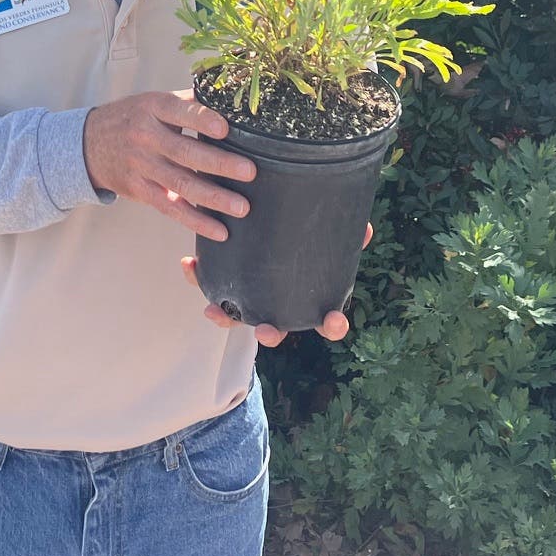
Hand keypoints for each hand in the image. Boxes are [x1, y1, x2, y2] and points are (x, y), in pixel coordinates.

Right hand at [83, 91, 254, 242]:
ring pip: (180, 184)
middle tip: (250, 172)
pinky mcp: (140, 190)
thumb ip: (189, 103)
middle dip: (219, 163)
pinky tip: (220, 231)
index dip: (201, 120)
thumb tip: (233, 100)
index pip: (180, 113)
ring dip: (213, 198)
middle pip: (184, 152)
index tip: (225, 128)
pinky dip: (196, 220)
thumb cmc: (135, 118)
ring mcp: (141, 166)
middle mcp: (145, 136)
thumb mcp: (154, 101)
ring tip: (242, 208)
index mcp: (153, 107)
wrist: (89, 143)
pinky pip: (170, 207)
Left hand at [181, 222, 373, 344]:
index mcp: (310, 299)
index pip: (328, 322)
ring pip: (238, 317)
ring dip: (226, 318)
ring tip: (212, 312)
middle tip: (266, 331)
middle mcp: (279, 307)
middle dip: (271, 334)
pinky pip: (210, 283)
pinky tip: (189, 263)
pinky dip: (199, 278)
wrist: (260, 220)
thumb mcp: (325, 234)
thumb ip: (344, 232)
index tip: (334, 320)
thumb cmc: (304, 237)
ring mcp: (251, 299)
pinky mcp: (226, 281)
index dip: (333, 326)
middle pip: (277, 331)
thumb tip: (366, 227)